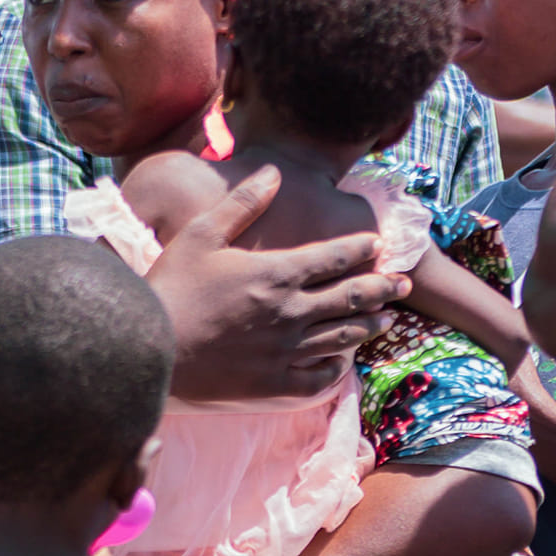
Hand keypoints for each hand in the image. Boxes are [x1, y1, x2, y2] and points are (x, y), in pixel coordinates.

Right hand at [150, 165, 407, 404]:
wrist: (152, 351)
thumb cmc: (171, 289)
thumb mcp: (201, 236)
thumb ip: (241, 204)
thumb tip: (274, 171)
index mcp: (276, 273)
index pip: (334, 258)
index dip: (360, 249)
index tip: (377, 245)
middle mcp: (290, 311)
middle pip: (352, 297)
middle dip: (384, 287)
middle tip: (403, 283)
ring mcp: (286, 350)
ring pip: (343, 336)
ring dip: (370, 324)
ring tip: (386, 318)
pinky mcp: (276, 384)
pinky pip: (320, 377)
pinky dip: (337, 367)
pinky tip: (343, 359)